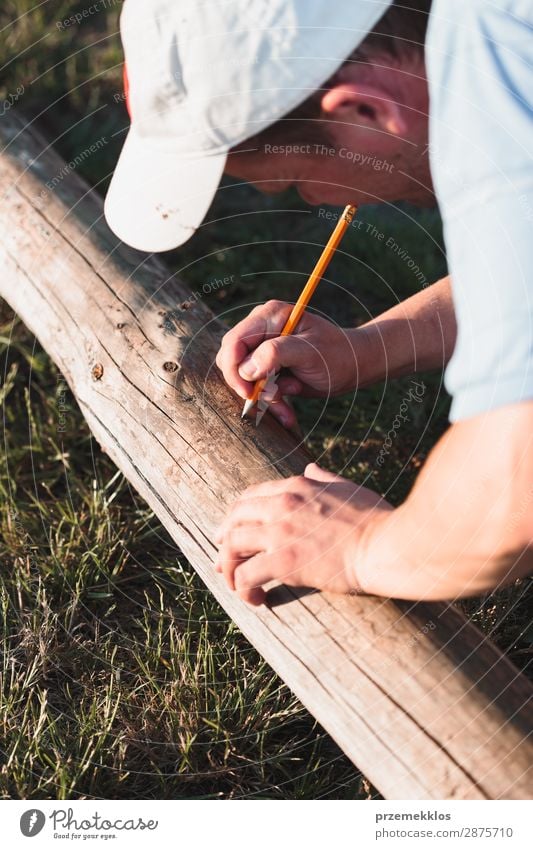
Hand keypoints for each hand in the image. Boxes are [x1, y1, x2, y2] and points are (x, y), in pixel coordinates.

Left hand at [214, 462, 392, 604]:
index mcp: (298, 485)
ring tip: (234, 583)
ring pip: (231, 545)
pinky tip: (255, 598)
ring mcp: (280, 532)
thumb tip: (311, 467)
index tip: (234, 530)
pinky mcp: (283, 561)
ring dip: (227, 566)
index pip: (252, 495)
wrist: (387, 545)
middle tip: (222, 559)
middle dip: (223, 538)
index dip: (238, 514)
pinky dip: (242, 588)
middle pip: (234, 517)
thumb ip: (325, 477)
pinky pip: (245, 575)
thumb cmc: (376, 519)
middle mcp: (282, 504)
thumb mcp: (349, 487)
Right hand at [215, 299, 363, 427]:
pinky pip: (258, 389)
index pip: (234, 342)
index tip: (248, 392)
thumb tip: (245, 369)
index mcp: (269, 316)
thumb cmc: (337, 354)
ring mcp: (263, 349)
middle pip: (233, 361)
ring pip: (244, 379)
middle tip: (273, 399)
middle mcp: (261, 330)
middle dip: (250, 386)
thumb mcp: (310, 352)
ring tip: (290, 406)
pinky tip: (289, 414)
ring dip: (265, 398)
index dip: (234, 368)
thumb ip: (276, 354)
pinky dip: (272, 403)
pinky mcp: (268, 368)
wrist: (354, 366)